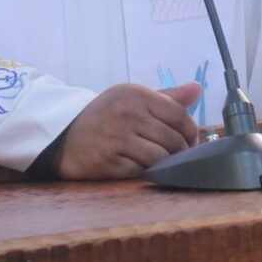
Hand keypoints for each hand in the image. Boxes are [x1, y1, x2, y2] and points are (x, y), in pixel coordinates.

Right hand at [55, 81, 201, 179]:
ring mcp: (115, 137)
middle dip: (182, 152)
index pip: (178, 113)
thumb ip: (166, 97)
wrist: (64, 136)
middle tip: (180, 157)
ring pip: (160, 158)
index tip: (192, 141)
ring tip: (164, 164)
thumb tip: (197, 88)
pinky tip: (142, 169)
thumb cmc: (106, 117)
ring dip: (166, 165)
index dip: (192, 131)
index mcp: (134, 93)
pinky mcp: (107, 161)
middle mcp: (125, 112)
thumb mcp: (132, 100)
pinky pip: (141, 172)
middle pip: (173, 139)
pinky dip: (146, 173)